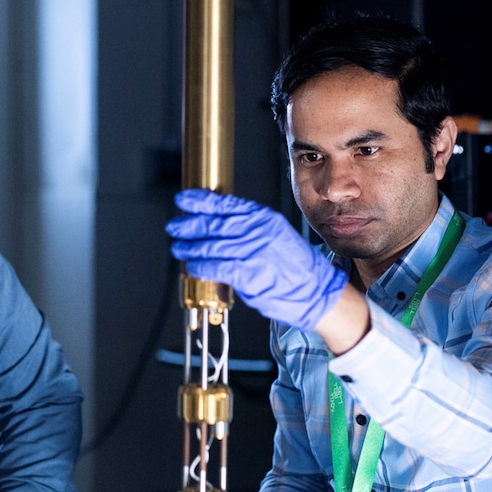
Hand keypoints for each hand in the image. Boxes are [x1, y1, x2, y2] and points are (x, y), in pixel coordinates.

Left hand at [167, 189, 346, 331]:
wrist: (317, 291)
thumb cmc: (294, 266)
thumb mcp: (275, 234)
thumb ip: (248, 226)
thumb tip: (216, 222)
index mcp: (264, 218)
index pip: (226, 203)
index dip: (200, 201)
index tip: (183, 200)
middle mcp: (257, 231)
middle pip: (213, 223)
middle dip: (189, 224)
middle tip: (174, 226)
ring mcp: (252, 252)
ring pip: (210, 245)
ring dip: (189, 247)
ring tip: (179, 248)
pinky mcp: (248, 274)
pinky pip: (214, 267)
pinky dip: (199, 266)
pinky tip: (192, 266)